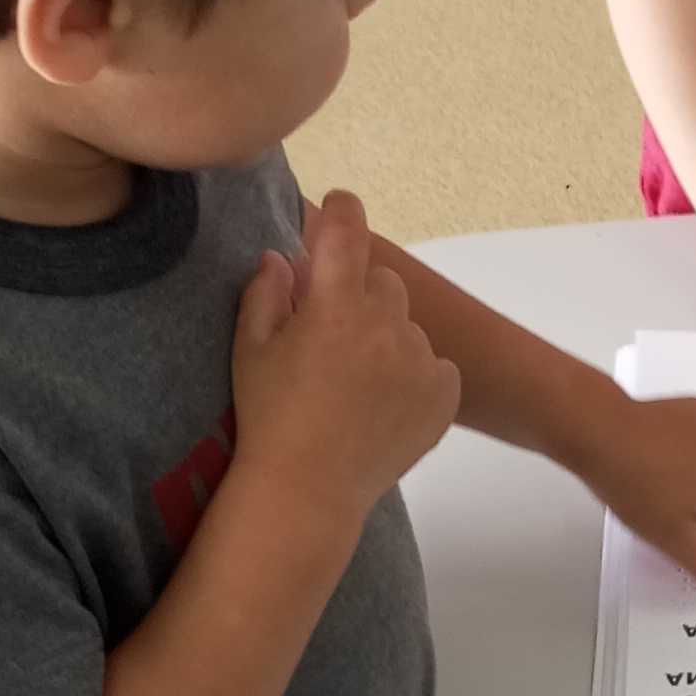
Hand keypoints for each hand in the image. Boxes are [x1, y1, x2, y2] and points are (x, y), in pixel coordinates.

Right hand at [231, 190, 458, 527]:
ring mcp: (420, 360)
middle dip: (360, 296)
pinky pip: (436, 366)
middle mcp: (385, 325)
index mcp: (334, 307)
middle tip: (334, 335)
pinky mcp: (444, 394)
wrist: (308, 489)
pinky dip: (416, 376)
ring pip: (409, 328)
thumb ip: (266, 293)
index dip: (343, 210)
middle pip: (384, 283)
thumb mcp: (251, 350)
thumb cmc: (270, 416)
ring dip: (388, 340)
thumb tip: (283, 257)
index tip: (339, 206)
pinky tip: (385, 404)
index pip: (347, 230)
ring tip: (357, 384)